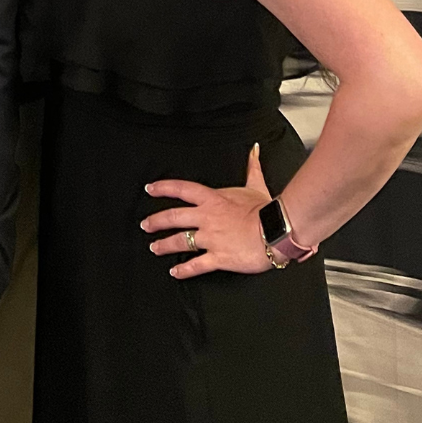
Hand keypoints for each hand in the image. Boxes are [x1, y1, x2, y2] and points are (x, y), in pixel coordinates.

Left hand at [140, 144, 271, 278]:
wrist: (276, 231)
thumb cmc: (266, 210)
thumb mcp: (256, 185)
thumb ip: (252, 166)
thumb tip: (253, 150)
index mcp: (213, 199)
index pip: (182, 189)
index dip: (163, 188)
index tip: (150, 189)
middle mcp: (207, 217)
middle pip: (174, 217)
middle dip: (156, 221)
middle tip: (145, 224)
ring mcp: (211, 238)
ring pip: (180, 241)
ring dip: (164, 245)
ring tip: (154, 248)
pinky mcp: (218, 257)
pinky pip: (196, 265)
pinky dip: (184, 270)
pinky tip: (175, 272)